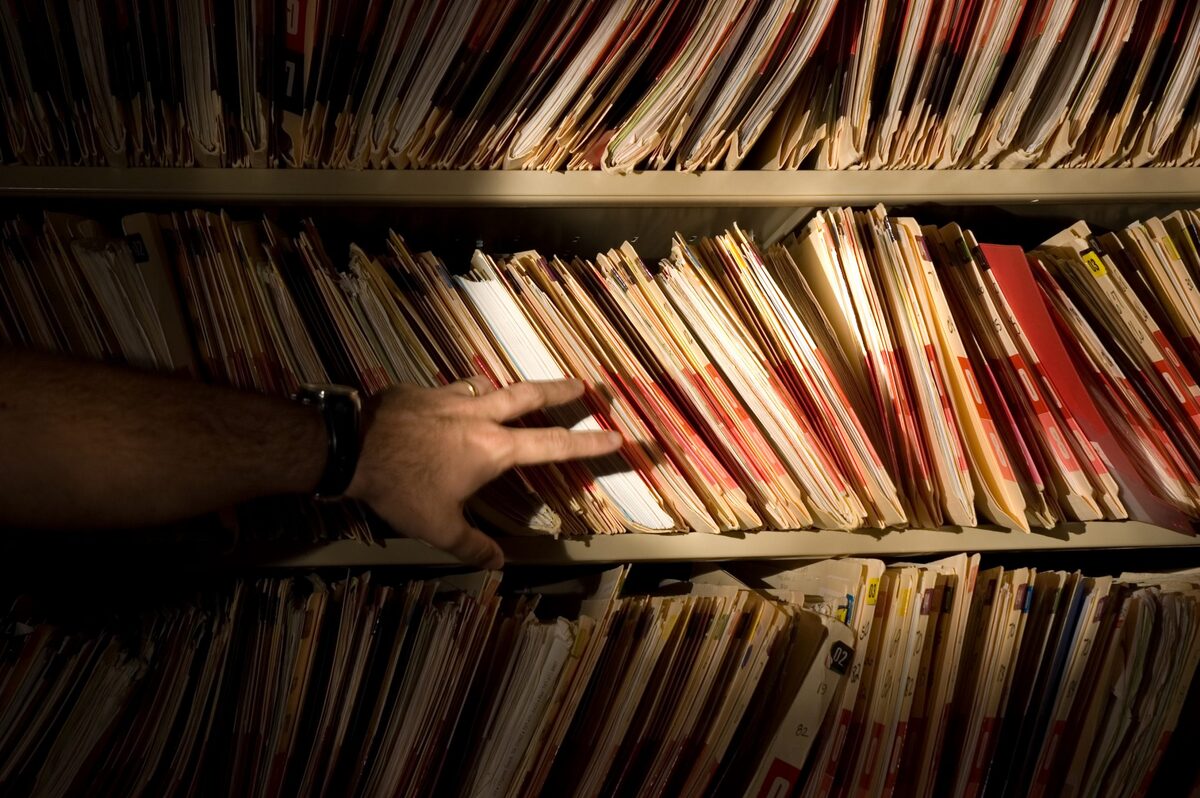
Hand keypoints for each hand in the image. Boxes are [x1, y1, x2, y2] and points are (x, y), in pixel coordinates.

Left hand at [346, 377, 621, 568]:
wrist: (351, 446)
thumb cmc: (401, 488)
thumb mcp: (438, 528)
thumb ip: (471, 546)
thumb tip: (498, 564)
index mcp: (492, 449)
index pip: (552, 445)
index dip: (588, 443)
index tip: (616, 435)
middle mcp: (479, 416)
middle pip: (529, 396)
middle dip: (560, 391)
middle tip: (584, 385)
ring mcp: (449, 398)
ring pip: (489, 387)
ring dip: (507, 390)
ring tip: (512, 393)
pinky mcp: (421, 391)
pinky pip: (451, 390)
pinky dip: (461, 395)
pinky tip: (451, 403)